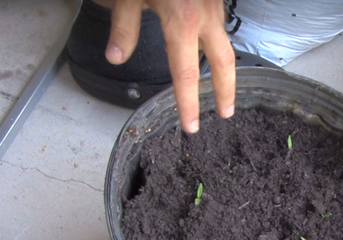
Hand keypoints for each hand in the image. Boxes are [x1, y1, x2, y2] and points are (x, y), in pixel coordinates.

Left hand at [106, 0, 235, 133]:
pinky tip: (209, 48)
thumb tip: (116, 57)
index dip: (189, 103)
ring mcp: (213, 7)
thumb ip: (124, 26)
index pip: (186, 73)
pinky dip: (218, 44)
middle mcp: (204, 17)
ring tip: (221, 86)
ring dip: (224, 67)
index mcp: (182, 21)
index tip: (191, 125)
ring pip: (224, 43)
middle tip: (225, 112)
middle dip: (226, 91)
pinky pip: (219, 27)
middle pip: (222, 62)